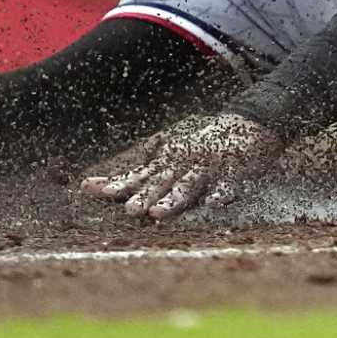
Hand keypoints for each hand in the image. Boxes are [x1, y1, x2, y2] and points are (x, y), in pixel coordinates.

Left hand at [80, 112, 282, 219]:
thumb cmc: (201, 147)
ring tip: (159, 213)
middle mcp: (184, 164)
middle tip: (130, 210)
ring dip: (174, 198)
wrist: (248, 124)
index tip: (89, 189)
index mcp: (168, 162)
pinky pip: (227, 185)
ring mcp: (208, 167)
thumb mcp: (168, 155)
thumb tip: (88, 186)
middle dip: (145, 196)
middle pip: (161, 182)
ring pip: (189, 185)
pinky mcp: (234, 171)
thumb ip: (138, 176)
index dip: (116, 184)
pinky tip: (213, 203)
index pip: (138, 176)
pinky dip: (220, 193)